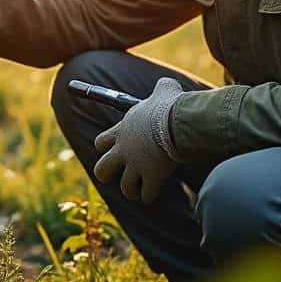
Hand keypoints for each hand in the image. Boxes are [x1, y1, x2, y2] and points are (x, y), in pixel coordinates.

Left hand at [92, 77, 184, 203]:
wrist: (179, 122)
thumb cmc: (170, 105)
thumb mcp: (163, 90)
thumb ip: (160, 89)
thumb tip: (168, 85)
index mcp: (122, 130)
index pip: (101, 142)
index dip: (105, 147)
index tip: (114, 148)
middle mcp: (125, 150)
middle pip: (102, 169)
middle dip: (107, 173)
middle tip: (115, 174)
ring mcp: (137, 166)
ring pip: (124, 187)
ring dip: (130, 190)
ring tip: (137, 190)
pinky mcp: (152, 177)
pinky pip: (146, 195)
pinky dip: (148, 196)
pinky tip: (152, 194)